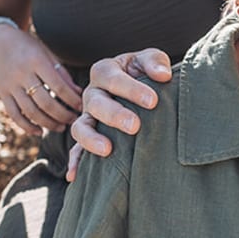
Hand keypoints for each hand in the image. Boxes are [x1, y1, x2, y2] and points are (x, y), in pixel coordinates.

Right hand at [0, 23, 81, 137]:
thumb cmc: (27, 47)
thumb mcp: (46, 53)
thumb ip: (61, 73)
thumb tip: (78, 93)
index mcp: (36, 61)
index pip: (58, 86)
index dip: (72, 99)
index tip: (81, 107)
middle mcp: (22, 74)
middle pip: (45, 102)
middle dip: (62, 115)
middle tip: (74, 120)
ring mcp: (10, 85)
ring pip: (30, 112)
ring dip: (48, 123)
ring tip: (61, 127)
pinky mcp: (2, 94)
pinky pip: (14, 115)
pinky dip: (27, 126)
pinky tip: (39, 131)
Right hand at [67, 49, 173, 178]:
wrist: (140, 89)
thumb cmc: (144, 73)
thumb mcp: (150, 61)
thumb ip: (155, 62)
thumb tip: (163, 75)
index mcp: (105, 71)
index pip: (112, 77)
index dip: (131, 89)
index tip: (153, 101)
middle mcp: (92, 94)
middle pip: (95, 103)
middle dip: (114, 115)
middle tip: (135, 126)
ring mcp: (88, 117)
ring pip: (79, 127)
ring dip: (91, 139)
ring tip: (108, 150)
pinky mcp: (88, 137)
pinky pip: (77, 150)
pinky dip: (75, 162)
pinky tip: (75, 176)